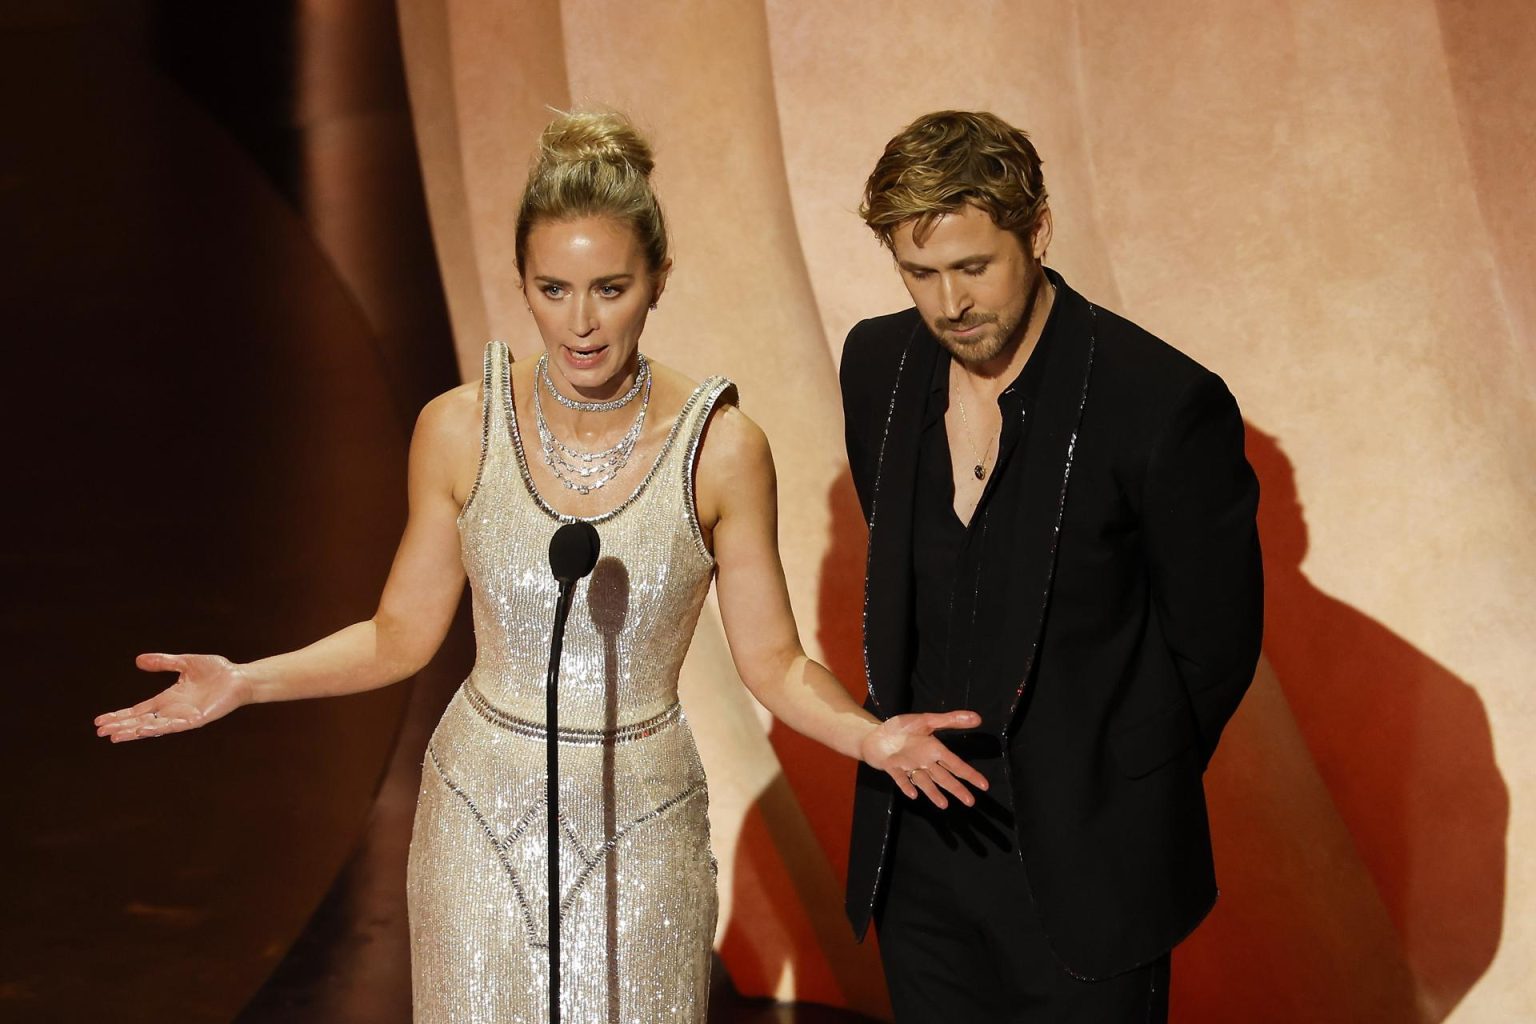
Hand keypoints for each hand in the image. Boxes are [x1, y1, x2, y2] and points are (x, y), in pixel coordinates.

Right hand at [94, 653, 250, 742]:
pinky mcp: (195, 720)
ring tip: (115, 736)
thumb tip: (139, 660)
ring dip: (133, 731)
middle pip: (141, 721)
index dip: (120, 715)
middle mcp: (173, 710)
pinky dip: (156, 728)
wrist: (240, 677)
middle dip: (121, 726)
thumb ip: (163, 662)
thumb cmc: (217, 671)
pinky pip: (173, 726)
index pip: (139, 710)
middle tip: (100, 732)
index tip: (100, 720)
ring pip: (153, 727)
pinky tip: (141, 730)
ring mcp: (183, 716)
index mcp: (168, 699)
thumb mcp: (185, 663)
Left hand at [859, 710, 989, 808]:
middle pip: (944, 777)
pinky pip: (900, 777)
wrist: (874, 734)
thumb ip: (950, 720)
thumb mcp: (926, 720)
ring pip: (925, 781)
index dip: (969, 774)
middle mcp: (924, 762)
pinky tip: (913, 794)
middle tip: (970, 802)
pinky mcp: (892, 767)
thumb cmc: (901, 728)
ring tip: (944, 805)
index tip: (984, 785)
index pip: (956, 764)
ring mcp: (908, 766)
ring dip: (933, 792)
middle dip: (956, 788)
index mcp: (934, 750)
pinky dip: (906, 785)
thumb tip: (977, 718)